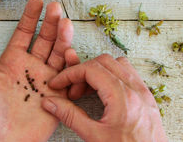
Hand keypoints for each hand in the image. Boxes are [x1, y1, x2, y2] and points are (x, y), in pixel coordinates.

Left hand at [0, 0, 78, 141]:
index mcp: (13, 61)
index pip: (25, 33)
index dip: (31, 17)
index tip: (37, 1)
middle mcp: (32, 68)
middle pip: (46, 40)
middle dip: (51, 23)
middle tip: (56, 8)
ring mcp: (46, 81)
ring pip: (59, 55)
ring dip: (64, 39)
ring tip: (66, 24)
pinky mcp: (57, 96)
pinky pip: (69, 78)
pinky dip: (72, 67)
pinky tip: (71, 55)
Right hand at [42, 54, 167, 141]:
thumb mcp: (94, 137)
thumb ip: (70, 116)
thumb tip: (50, 103)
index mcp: (121, 97)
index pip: (91, 69)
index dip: (70, 74)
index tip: (58, 83)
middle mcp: (134, 88)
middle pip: (103, 62)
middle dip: (83, 72)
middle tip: (73, 91)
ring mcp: (143, 90)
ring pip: (117, 63)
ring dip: (98, 71)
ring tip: (87, 91)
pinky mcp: (146, 95)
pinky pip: (128, 72)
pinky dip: (112, 75)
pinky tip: (104, 91)